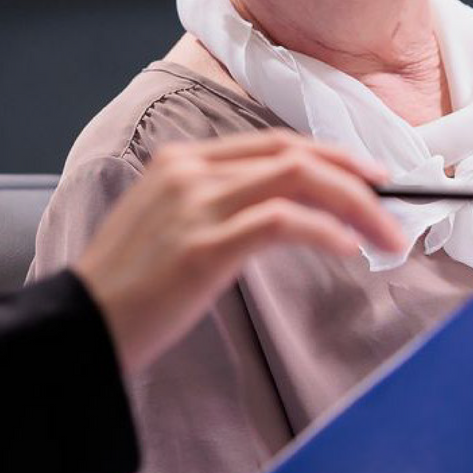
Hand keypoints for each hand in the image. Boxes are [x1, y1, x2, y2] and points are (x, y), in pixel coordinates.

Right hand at [73, 131, 403, 374]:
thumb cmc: (125, 293)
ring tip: (386, 236)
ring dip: (355, 205)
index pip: (273, 143)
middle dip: (354, 175)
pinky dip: (326, 230)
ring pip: (298, 178)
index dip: (329, 156)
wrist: (78, 330)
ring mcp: (195, 206)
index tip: (367, 178)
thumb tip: (281, 215)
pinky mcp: (203, 247)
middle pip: (294, 153)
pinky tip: (349, 249)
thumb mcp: (166, 228)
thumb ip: (213, 208)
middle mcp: (189, 172)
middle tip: (393, 202)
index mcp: (180, 163)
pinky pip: (283, 222)